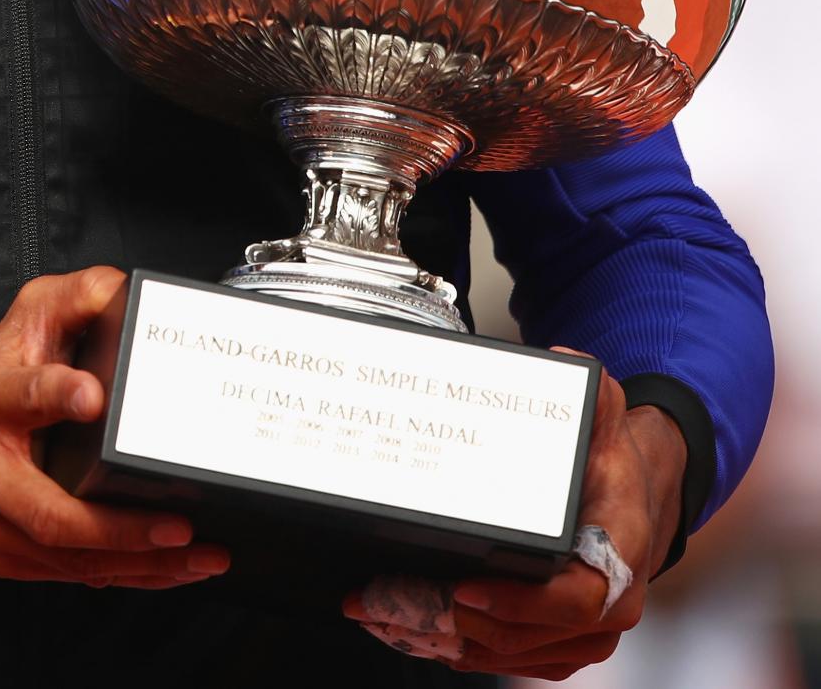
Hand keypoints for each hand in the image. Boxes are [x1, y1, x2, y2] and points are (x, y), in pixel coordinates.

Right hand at [0, 267, 230, 587]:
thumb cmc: (0, 369)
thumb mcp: (34, 314)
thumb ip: (81, 297)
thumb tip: (127, 295)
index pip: (21, 394)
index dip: (54, 394)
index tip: (94, 397)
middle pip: (50, 512)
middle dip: (119, 529)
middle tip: (180, 528)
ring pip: (66, 557)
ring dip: (139, 564)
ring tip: (199, 558)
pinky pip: (66, 575)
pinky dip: (123, 576)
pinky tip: (166, 570)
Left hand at [345, 368, 686, 677]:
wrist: (639, 491)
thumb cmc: (613, 461)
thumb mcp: (603, 415)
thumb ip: (584, 390)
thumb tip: (560, 363)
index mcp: (621, 552)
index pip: (579, 598)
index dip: (523, 604)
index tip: (466, 590)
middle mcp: (609, 600)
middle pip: (533, 639)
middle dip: (459, 628)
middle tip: (392, 604)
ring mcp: (586, 626)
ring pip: (517, 655)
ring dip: (449, 643)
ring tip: (382, 616)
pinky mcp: (561, 636)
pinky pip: (514, 657)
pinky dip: (464, 650)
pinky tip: (412, 632)